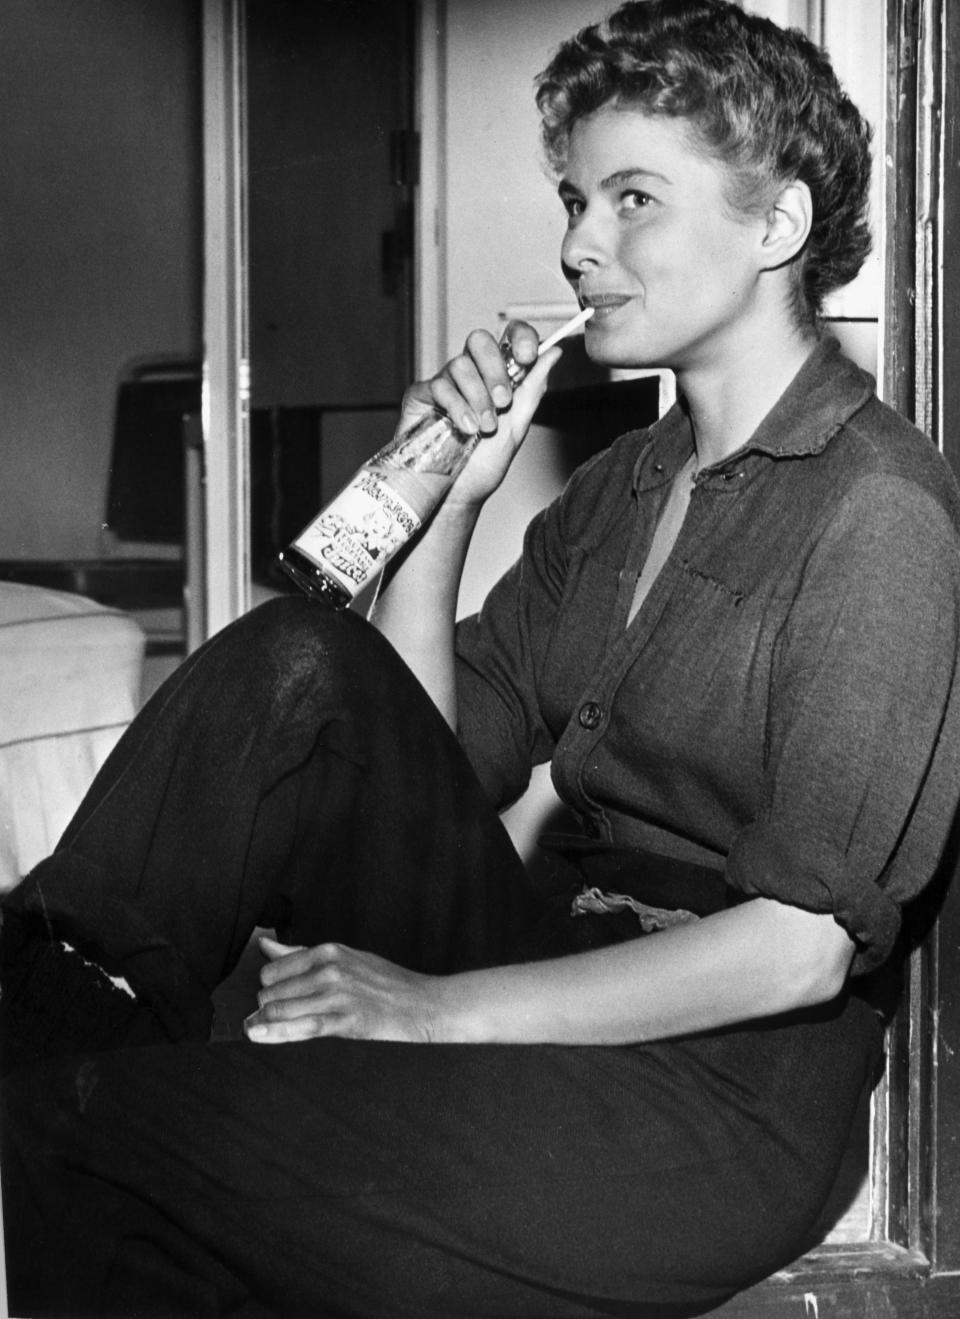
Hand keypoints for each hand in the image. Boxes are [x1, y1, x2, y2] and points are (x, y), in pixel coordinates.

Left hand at [243, 936, 446, 1044]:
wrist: (422, 1004)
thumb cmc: (384, 982)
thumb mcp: (345, 958)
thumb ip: (301, 954)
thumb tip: (264, 946)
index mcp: (328, 951)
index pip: (274, 969)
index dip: (268, 987)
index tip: (273, 996)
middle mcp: (329, 970)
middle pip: (272, 991)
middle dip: (266, 1006)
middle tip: (271, 1016)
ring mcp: (336, 995)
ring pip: (280, 1009)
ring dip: (264, 1021)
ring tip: (258, 1028)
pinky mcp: (345, 1021)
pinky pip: (301, 1027)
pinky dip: (274, 1032)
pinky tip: (256, 1034)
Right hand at [397, 321, 561, 508]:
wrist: (457, 495)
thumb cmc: (483, 466)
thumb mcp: (517, 427)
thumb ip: (533, 389)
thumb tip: (554, 353)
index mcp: (495, 377)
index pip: (507, 338)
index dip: (519, 337)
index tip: (528, 357)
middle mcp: (470, 375)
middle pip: (479, 341)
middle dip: (495, 369)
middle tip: (503, 401)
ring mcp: (444, 383)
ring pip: (460, 364)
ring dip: (478, 397)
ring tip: (484, 427)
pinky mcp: (421, 395)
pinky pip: (439, 385)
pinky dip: (457, 407)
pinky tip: (465, 429)